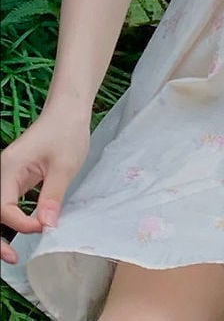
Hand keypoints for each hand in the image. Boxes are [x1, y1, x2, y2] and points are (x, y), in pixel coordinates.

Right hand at [0, 109, 89, 263]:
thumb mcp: (64, 165)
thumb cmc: (66, 132)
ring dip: (2, 231)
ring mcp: (8, 177)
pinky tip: (23, 230)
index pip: (3, 208)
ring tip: (11, 254)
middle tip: (12, 258)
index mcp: (8, 169)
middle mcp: (2, 174)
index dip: (21, 224)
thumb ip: (53, 196)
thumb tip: (47, 225)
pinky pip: (7, 204)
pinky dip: (11, 220)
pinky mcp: (17, 179)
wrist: (69, 112)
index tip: (44, 226)